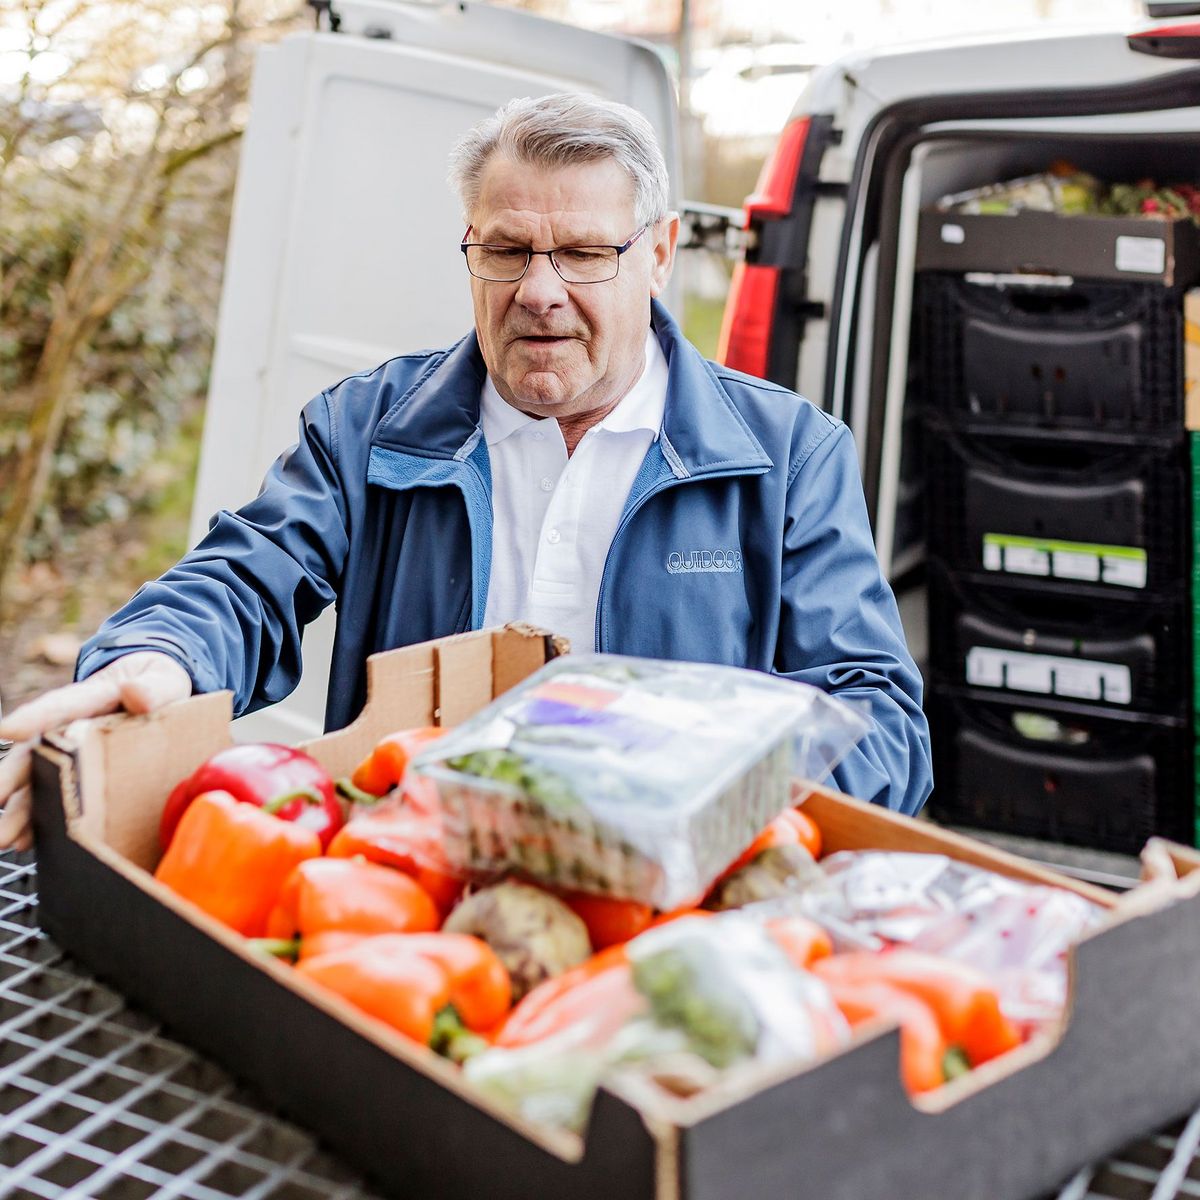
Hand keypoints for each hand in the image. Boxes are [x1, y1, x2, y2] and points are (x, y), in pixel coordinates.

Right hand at [0, 651, 191, 851]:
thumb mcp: (162, 681)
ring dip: (20, 810)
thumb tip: (134, 692)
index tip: (9, 730)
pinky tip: (27, 842)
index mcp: (94, 697)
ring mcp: (71, 752)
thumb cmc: (158, 687)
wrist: (158, 697)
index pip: (64, 705)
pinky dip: (40, 820)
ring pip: (39, 780)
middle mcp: (71, 726)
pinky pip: (54, 798)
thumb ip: (153, 688)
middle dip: (14, 775)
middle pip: (38, 749)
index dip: (36, 716)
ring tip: (6, 837)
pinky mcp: (78, 775)